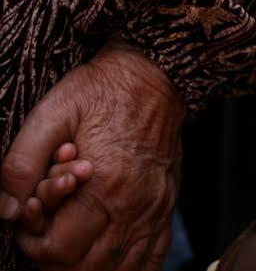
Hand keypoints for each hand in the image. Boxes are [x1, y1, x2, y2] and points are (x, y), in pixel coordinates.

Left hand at [0, 43, 184, 270]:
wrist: (155, 76)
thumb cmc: (103, 91)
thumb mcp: (52, 112)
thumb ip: (22, 162)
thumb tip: (6, 209)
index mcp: (104, 183)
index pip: (59, 249)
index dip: (32, 245)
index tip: (27, 220)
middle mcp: (134, 204)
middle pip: (90, 268)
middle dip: (56, 264)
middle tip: (43, 240)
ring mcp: (155, 207)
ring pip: (123, 269)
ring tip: (70, 255)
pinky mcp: (167, 204)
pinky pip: (155, 255)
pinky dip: (132, 270)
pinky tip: (113, 267)